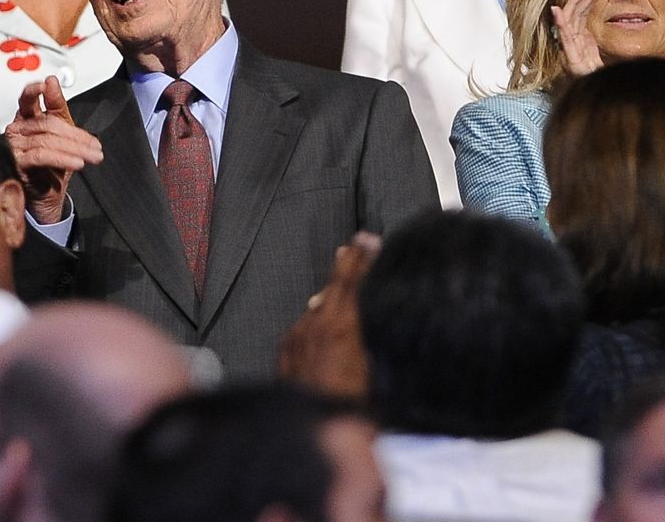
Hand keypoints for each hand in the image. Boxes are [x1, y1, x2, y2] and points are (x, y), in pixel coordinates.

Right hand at [5, 76, 103, 224]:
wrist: (48, 196)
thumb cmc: (52, 165)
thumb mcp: (61, 131)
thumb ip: (57, 107)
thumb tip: (52, 81)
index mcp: (25, 119)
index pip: (27, 100)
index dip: (34, 91)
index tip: (46, 84)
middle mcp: (17, 130)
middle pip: (47, 124)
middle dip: (76, 136)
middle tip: (95, 146)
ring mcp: (14, 147)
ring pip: (47, 140)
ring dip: (75, 149)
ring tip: (92, 157)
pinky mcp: (17, 163)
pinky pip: (41, 156)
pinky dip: (62, 158)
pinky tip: (77, 162)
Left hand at [278, 232, 379, 402]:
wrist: (309, 425)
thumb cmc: (352, 410)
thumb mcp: (378, 377)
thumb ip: (375, 346)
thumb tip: (378, 324)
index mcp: (344, 329)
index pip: (354, 281)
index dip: (362, 258)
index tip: (368, 239)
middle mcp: (317, 326)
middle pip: (333, 286)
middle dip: (347, 265)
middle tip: (355, 245)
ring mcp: (298, 337)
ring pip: (317, 307)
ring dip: (331, 296)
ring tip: (342, 279)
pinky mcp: (286, 350)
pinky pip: (304, 327)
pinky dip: (316, 321)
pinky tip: (323, 324)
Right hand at [549, 0, 606, 77]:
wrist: (603, 94)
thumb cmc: (604, 77)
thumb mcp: (607, 54)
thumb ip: (604, 41)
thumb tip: (611, 24)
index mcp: (582, 40)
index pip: (581, 14)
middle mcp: (574, 43)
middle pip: (574, 13)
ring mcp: (570, 50)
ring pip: (570, 20)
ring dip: (575, 2)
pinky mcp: (570, 59)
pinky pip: (564, 38)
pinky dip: (560, 23)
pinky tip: (557, 11)